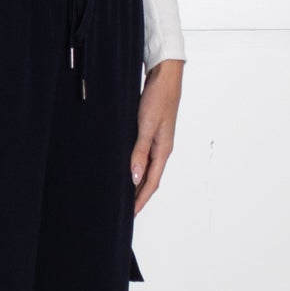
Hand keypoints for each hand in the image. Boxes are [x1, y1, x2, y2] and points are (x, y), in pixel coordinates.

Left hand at [130, 58, 181, 214]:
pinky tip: (128, 169)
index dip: (141, 200)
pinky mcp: (151, 132)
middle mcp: (162, 148)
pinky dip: (136, 167)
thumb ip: (140, 152)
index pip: (152, 183)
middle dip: (139, 196)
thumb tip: (135, 178)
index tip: (130, 214)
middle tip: (125, 211)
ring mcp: (157, 141)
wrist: (164, 76)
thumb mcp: (147, 125)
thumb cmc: (158, 98)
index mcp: (163, 150)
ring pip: (147, 168)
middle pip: (150, 179)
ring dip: (137, 183)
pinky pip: (144, 156)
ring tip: (125, 195)